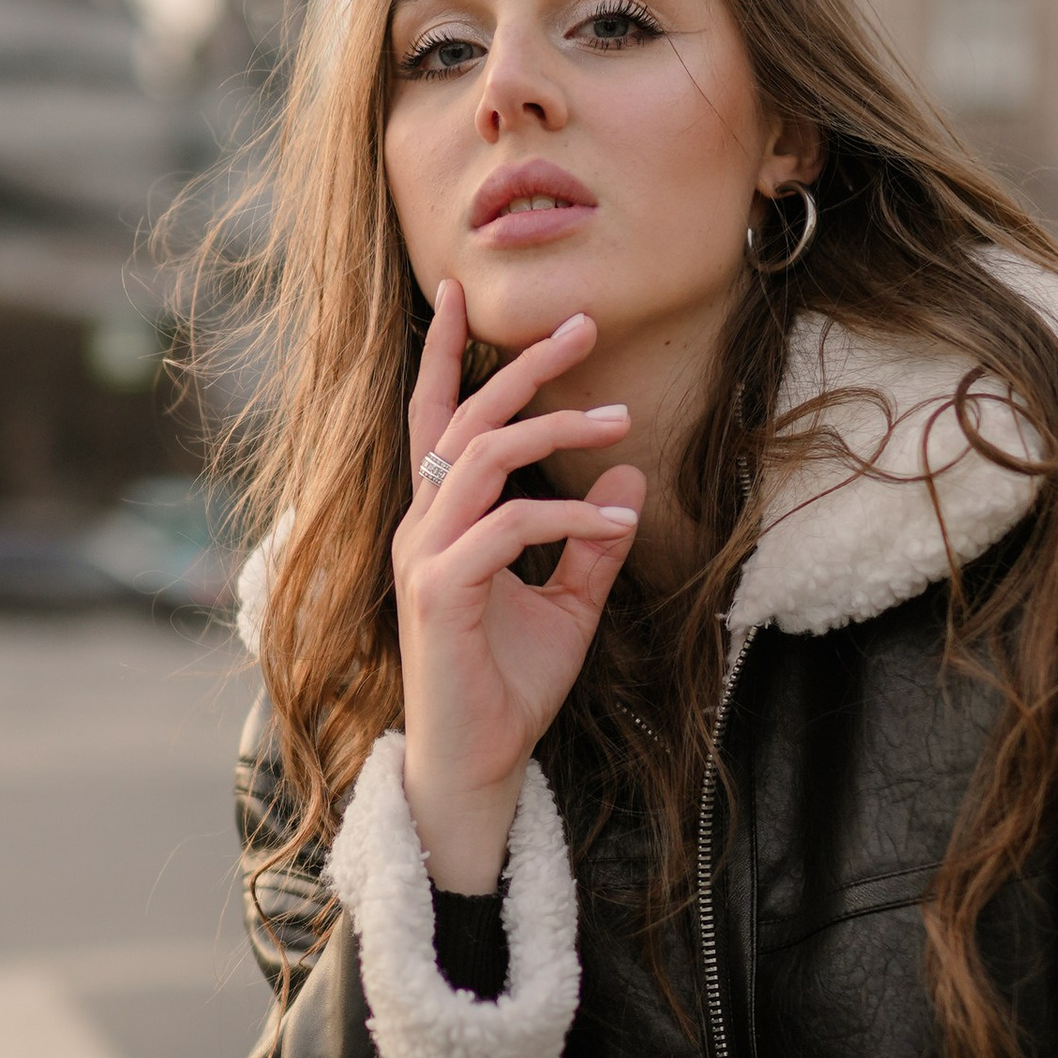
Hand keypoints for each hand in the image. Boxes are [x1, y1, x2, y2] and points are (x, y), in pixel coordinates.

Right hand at [396, 278, 644, 891]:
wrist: (477, 764)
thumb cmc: (509, 688)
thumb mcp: (569, 605)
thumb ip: (593, 542)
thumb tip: (634, 478)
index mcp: (441, 522)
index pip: (437, 421)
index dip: (448, 356)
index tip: (463, 293)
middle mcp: (422, 528)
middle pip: (465, 420)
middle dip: (522, 364)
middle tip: (584, 323)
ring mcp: (425, 557)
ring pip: (483, 459)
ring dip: (555, 428)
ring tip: (620, 416)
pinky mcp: (440, 592)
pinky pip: (508, 529)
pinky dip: (568, 517)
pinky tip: (615, 520)